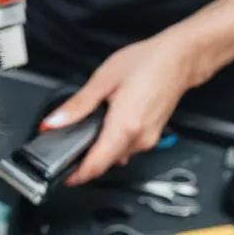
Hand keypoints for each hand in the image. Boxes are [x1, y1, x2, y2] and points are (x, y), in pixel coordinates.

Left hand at [42, 31, 200, 185]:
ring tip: (86, 133)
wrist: (179, 59)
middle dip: (85, 161)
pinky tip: (108, 125)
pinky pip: (128, 147)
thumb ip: (77, 105)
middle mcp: (138, 138)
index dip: (77, 175)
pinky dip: (114, 143)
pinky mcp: (152, 136)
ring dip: (100, 151)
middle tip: (67, 150)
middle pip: (105, 163)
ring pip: (117, 156)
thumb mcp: (103, 79)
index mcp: (124, 126)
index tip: (63, 176)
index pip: (96, 165)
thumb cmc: (148, 63)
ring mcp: (148, 139)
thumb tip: (54, 122)